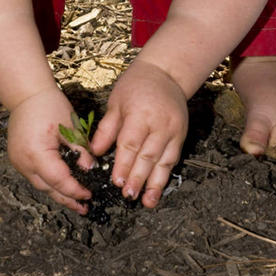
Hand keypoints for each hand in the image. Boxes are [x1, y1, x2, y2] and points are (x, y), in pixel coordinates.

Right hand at [7, 86, 93, 211]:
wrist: (27, 94)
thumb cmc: (49, 105)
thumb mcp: (71, 127)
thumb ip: (80, 151)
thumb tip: (90, 170)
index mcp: (36, 153)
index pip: (58, 180)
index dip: (74, 190)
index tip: (89, 195)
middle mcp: (23, 162)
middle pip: (48, 188)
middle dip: (66, 199)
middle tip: (84, 208)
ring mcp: (18, 162)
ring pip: (41, 185)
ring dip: (58, 193)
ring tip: (75, 202)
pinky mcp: (18, 159)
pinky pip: (36, 176)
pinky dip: (50, 182)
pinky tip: (62, 186)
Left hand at [89, 59, 187, 207]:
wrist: (166, 73)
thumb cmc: (135, 85)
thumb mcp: (115, 102)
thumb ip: (106, 128)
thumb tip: (94, 152)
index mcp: (140, 114)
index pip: (131, 144)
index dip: (123, 164)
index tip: (115, 182)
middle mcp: (160, 124)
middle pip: (148, 155)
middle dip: (137, 178)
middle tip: (128, 195)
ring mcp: (174, 130)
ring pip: (164, 161)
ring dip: (155, 183)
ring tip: (147, 202)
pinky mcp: (181, 135)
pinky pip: (173, 158)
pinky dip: (165, 175)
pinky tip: (158, 189)